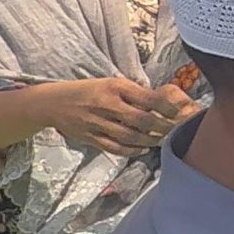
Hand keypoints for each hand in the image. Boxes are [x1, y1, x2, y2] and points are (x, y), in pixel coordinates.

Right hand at [40, 78, 190, 157]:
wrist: (53, 103)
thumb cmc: (89, 90)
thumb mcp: (111, 83)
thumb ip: (134, 92)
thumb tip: (162, 100)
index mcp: (115, 87)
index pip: (147, 98)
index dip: (167, 107)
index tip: (180, 111)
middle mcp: (106, 105)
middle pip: (141, 120)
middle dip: (162, 127)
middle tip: (175, 130)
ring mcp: (97, 123)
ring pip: (130, 137)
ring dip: (150, 141)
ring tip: (162, 140)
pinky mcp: (90, 138)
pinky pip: (115, 148)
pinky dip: (132, 151)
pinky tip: (143, 149)